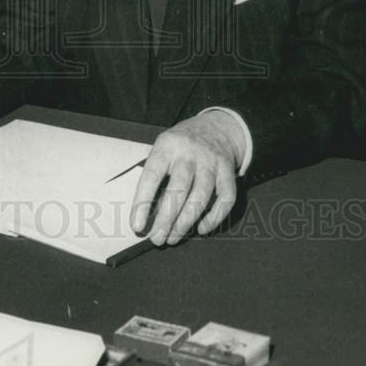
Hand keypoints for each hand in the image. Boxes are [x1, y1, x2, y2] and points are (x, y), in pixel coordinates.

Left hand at [130, 111, 243, 245]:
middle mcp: (189, 152)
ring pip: (200, 197)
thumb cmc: (181, 145)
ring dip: (186, 222)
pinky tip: (202, 229)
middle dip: (166, 219)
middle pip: (178, 190)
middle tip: (157, 239)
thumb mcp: (163, 147)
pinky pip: (225, 198)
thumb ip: (155, 174)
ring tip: (173, 238)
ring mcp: (211, 161)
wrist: (216, 127)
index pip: (152, 175)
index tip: (137, 226)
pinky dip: (214, 218)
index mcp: (167, 145)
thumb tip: (143, 213)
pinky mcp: (228, 171)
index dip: (143, 202)